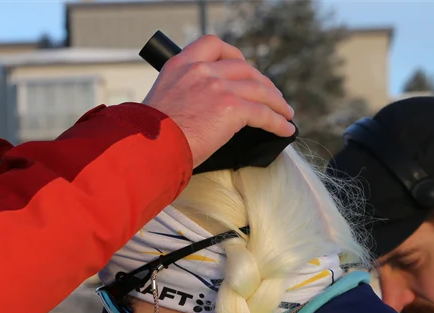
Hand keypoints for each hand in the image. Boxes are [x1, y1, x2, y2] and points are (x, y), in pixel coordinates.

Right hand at [142, 35, 294, 168]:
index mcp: (181, 64)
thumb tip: (200, 107)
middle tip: (270, 96)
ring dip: (276, 102)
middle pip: (244, 68)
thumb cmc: (150, 134)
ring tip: (284, 113)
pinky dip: (278, 121)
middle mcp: (201, 70)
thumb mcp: (162, 100)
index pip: (213, 45)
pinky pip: (263, 113)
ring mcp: (218, 87)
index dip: (234, 55)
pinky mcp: (232, 108)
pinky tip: (285, 128)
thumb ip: (183, 93)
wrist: (149, 147)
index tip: (243, 66)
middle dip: (262, 82)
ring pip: (259, 89)